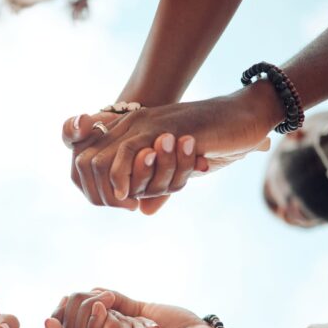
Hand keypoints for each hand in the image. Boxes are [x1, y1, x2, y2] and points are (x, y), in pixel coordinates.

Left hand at [64, 84, 278, 212]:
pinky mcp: (156, 128)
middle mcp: (129, 126)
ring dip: (110, 187)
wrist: (242, 116)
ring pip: (101, 161)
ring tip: (128, 200)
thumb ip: (158, 186)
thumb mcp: (179, 167)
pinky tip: (129, 195)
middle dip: (96, 191)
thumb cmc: (216, 142)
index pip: (88, 161)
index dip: (95, 188)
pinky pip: (125, 154)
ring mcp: (140, 125)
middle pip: (85, 164)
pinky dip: (122, 177)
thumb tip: (145, 211)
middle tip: (123, 205)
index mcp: (131, 133)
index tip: (121, 203)